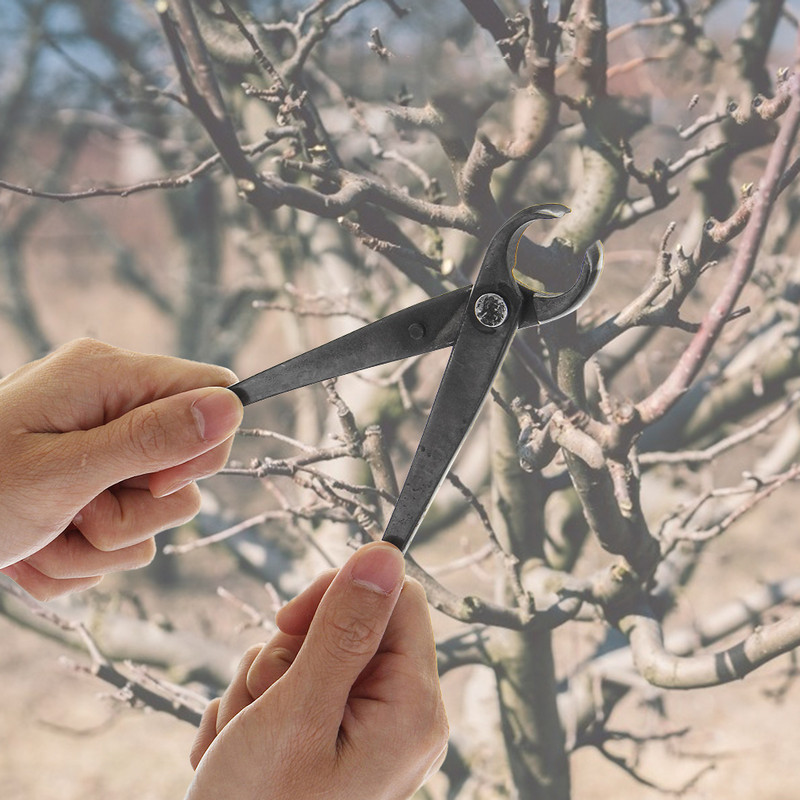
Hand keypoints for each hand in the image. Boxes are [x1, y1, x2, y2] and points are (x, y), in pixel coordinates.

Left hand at [0, 338, 242, 599]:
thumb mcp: (62, 470)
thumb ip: (153, 439)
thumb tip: (233, 406)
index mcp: (108, 377)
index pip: (213, 393)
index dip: (203, 445)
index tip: (155, 482)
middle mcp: (112, 409)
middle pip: (191, 464)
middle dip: (141, 508)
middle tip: (82, 511)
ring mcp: (102, 455)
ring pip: (159, 514)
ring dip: (105, 543)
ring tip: (47, 534)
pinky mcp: (91, 494)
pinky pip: (125, 540)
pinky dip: (82, 558)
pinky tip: (36, 550)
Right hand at [187, 542, 448, 799]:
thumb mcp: (299, 712)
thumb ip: (345, 628)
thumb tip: (385, 552)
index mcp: (412, 706)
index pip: (397, 598)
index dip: (341, 593)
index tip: (288, 622)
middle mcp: (398, 715)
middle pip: (347, 624)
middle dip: (288, 652)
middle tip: (264, 705)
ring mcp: (363, 730)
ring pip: (308, 653)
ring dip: (262, 683)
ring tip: (245, 739)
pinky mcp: (329, 739)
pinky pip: (290, 687)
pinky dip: (255, 709)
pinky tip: (240, 751)